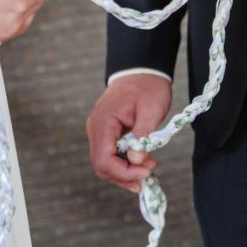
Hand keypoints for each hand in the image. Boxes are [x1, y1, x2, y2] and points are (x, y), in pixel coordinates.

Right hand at [86, 74, 171, 192]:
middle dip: (124, 176)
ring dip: (124, 172)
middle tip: (148, 174)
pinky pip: (109, 155)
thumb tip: (137, 161)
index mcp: (103, 121)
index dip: (124, 172)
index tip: (146, 171)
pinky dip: (123, 164)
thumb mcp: (151, 109)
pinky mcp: (105, 133)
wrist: (141, 70)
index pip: (104, 159)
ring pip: (104, 163)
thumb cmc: (147, 86)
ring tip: (147, 169)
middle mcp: (95, 128)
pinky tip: (139, 164)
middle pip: (102, 166)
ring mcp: (98, 131)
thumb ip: (143, 135)